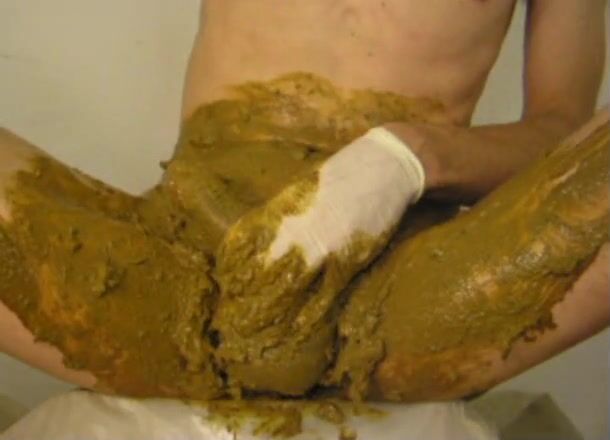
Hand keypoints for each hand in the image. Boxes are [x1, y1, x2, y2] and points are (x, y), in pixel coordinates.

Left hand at [212, 127, 424, 394]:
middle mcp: (296, 233)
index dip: (233, 270)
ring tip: (255, 332)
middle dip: (248, 298)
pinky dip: (307, 316)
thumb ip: (282, 214)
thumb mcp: (303, 189)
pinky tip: (295, 330)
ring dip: (272, 311)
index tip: (224, 287)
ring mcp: (321, 249)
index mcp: (282, 213)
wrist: (383, 168)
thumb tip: (260, 237)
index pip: (245, 247)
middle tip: (233, 321)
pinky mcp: (346, 262)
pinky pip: (323, 296)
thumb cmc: (341, 176)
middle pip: (263, 274)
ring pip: (289, 289)